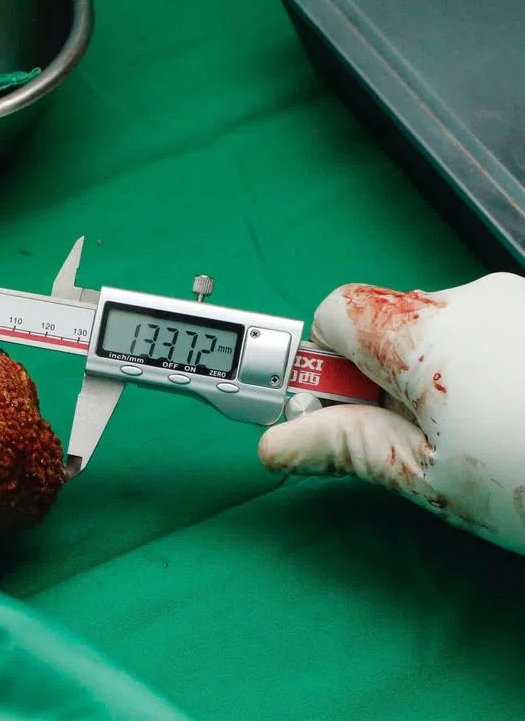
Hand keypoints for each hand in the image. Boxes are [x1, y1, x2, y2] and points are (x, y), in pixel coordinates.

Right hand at [258, 272, 524, 554]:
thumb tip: (276, 442)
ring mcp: (523, 302)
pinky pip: (496, 334)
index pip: (334, 312)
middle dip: (386, 379)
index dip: (325, 362)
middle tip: (417, 447)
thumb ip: (342, 446)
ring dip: (443, 378)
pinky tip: (521, 421)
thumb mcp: (428, 477)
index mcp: (424, 331)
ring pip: (446, 331)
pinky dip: (490, 371)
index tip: (340, 411)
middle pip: (391, 323)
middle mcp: (473, 298)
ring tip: (486, 441)